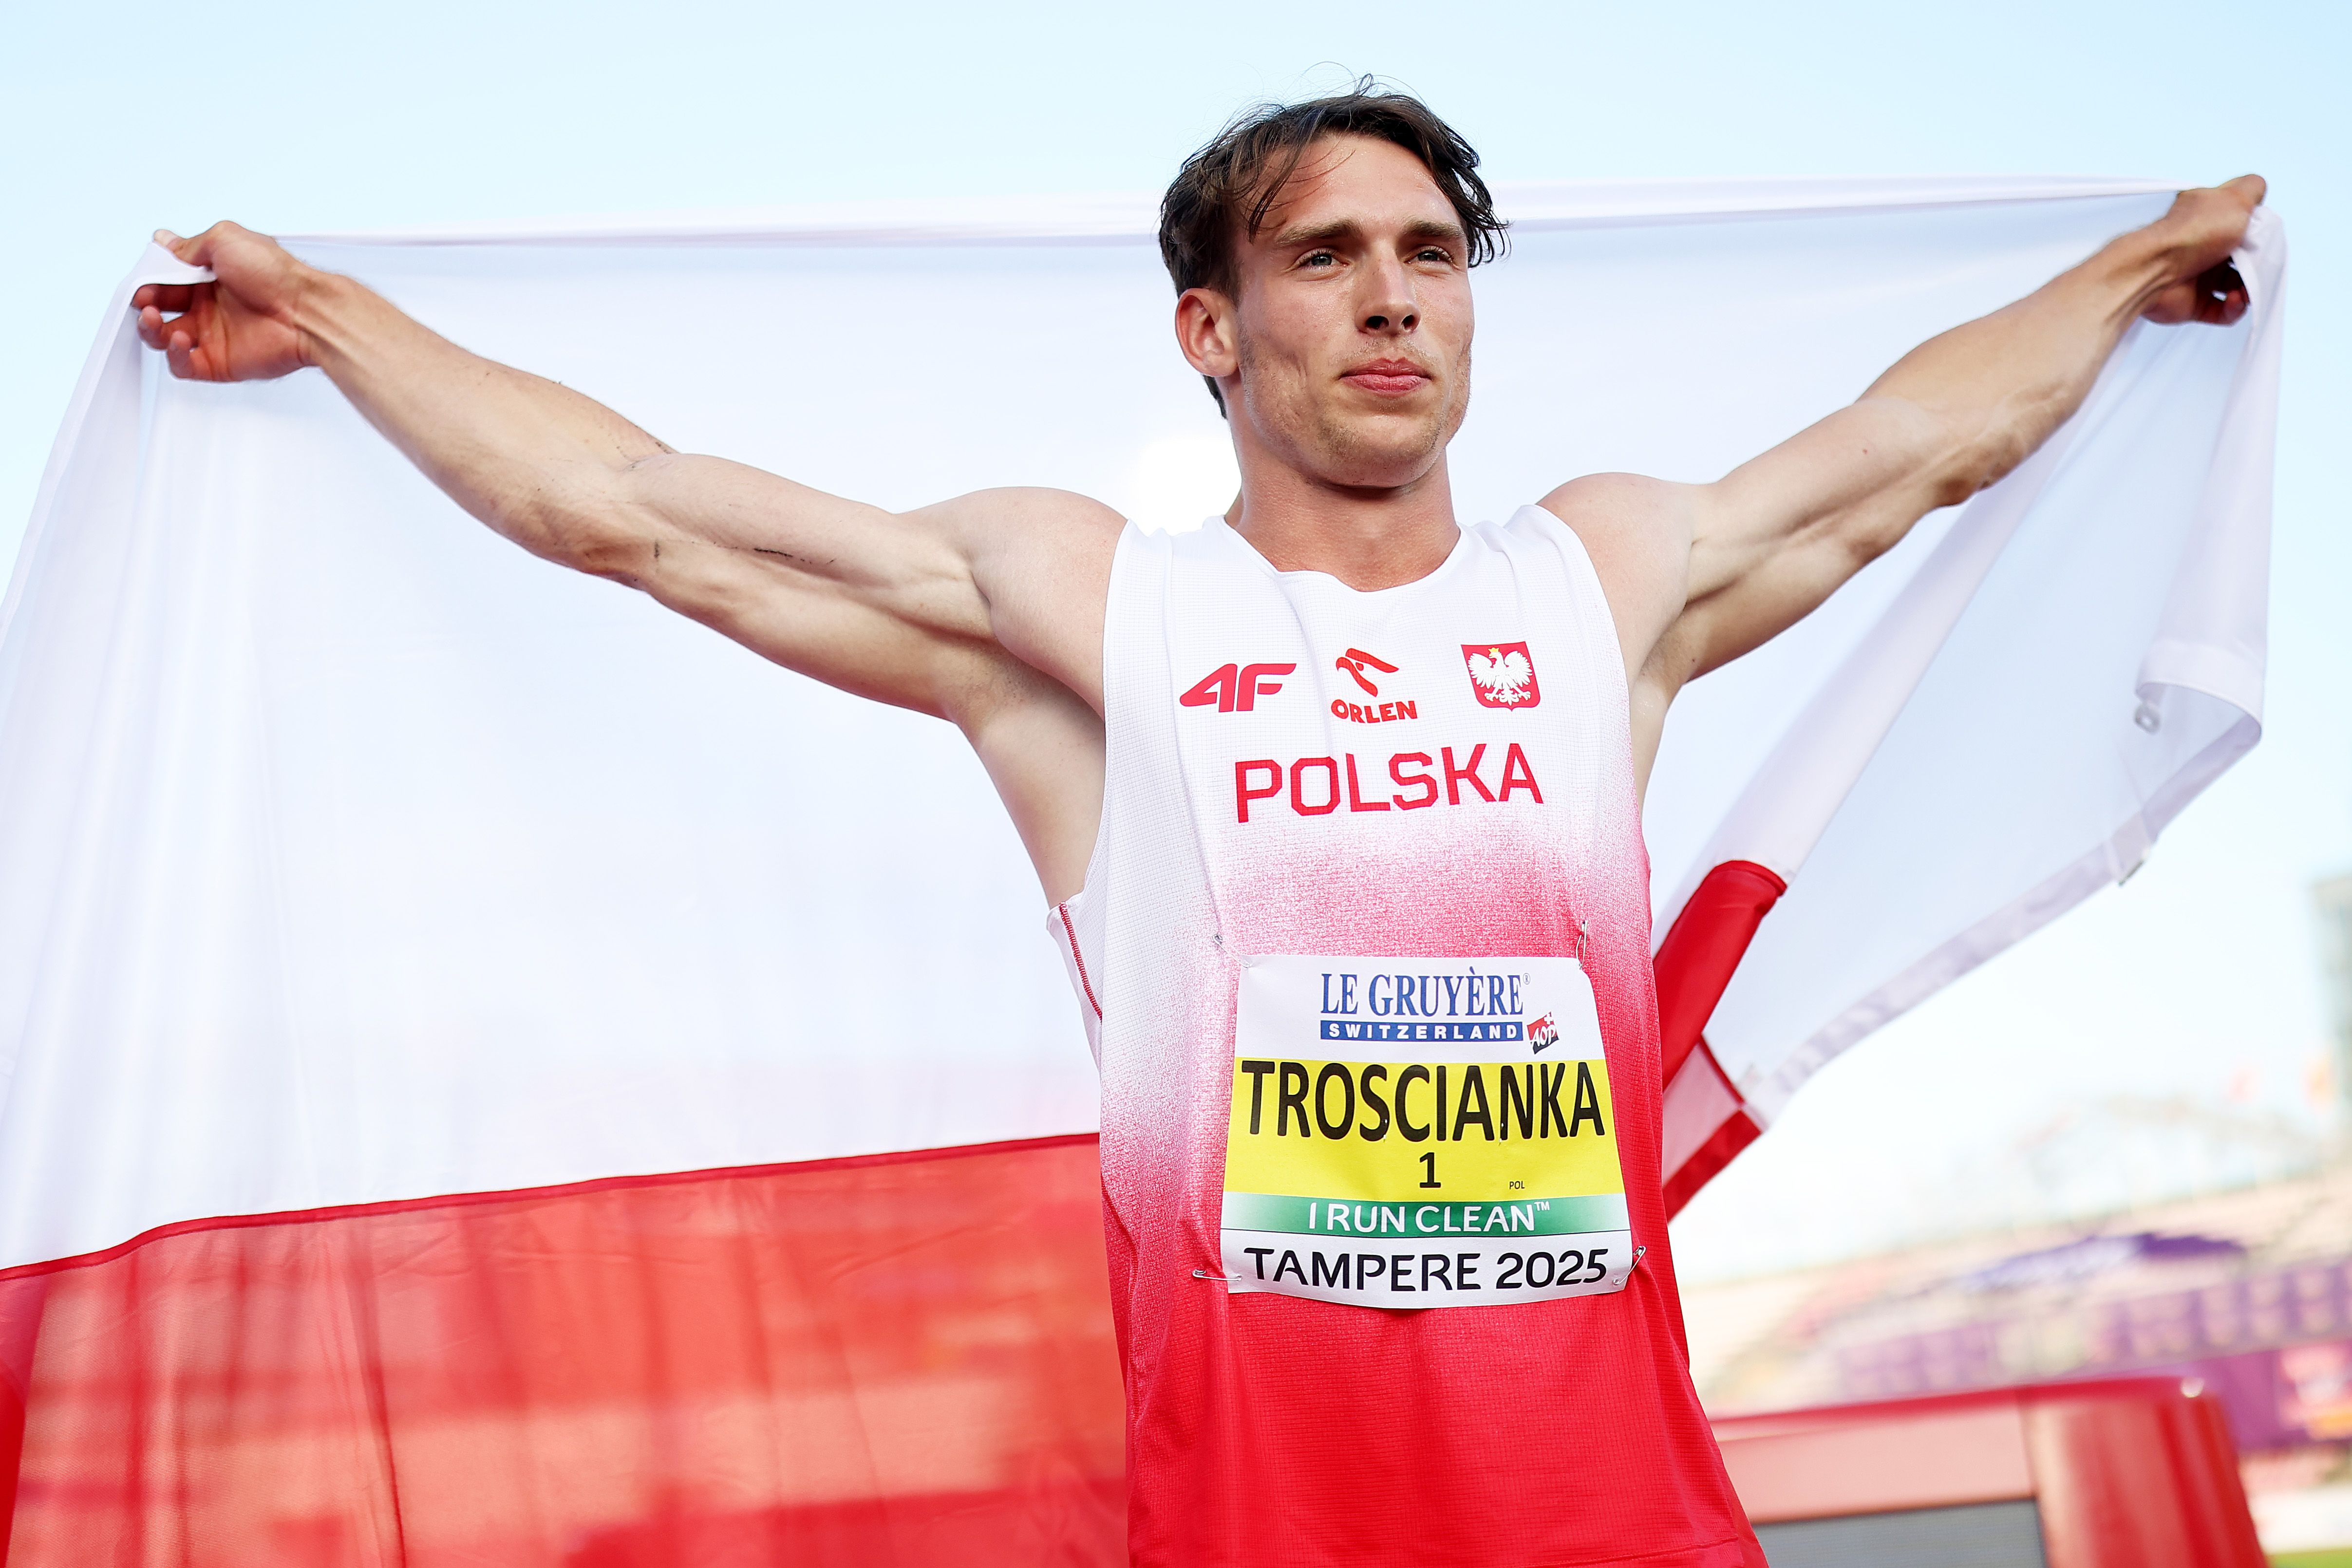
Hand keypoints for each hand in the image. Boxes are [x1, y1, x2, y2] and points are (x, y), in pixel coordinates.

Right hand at [133, 222, 314, 380]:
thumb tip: (165, 241)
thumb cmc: (276, 274)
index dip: (149, 282)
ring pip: (165, 339)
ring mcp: (214, 336)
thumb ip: (192, 245)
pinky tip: (179, 340)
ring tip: (155, 318)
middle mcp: (210, 307)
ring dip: (151, 330)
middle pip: (160, 310)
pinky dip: (174, 355)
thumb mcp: (227, 239)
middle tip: (145, 301)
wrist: (306, 310)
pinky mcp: (220, 363)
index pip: (165, 281)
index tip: (142, 281)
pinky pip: (184, 365)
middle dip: (145, 305)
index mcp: (210, 278)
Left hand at [2140, 175, 2265, 326]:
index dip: (2257, 232)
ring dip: (2250, 288)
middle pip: (2243, 258)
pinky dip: (2234, 308)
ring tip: (2246, 287)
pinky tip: (2234, 299)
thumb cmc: (2193, 232)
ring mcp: (2197, 277)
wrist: (2154, 267)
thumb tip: (2257, 191)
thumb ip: (2251, 188)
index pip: (2242, 226)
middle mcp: (2202, 248)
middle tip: (2258, 263)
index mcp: (2209, 222)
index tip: (2262, 234)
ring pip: (2237, 286)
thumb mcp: (2233, 197)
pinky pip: (2223, 311)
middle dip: (2258, 263)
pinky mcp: (2193, 303)